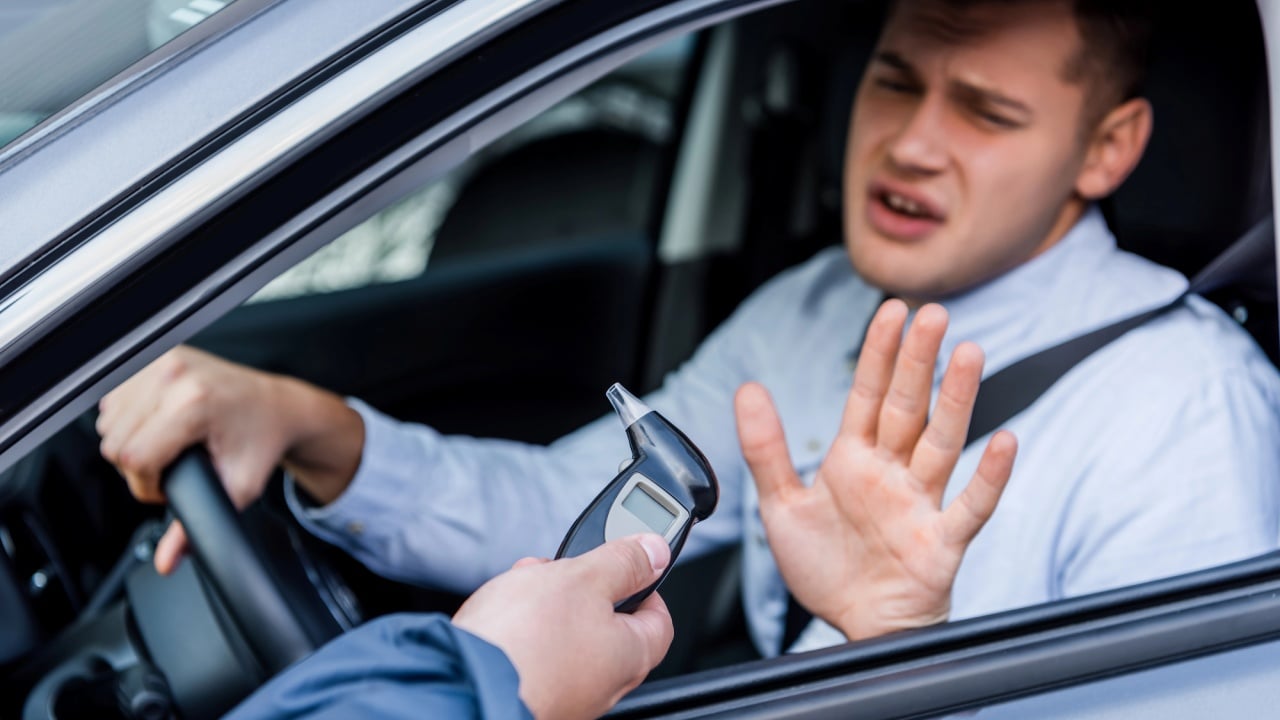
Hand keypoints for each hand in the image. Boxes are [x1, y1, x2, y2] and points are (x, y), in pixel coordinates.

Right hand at [96, 346, 363, 573]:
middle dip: (140, 466)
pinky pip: (115, 398)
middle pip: (115, 441)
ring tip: (169, 445)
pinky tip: (159, 425)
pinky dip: (129, 418)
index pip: (132, 457)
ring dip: (132, 441)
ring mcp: (162, 361)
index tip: (170, 486)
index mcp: (193, 404)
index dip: (146, 483)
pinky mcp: (155, 355)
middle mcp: (173, 376)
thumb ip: (199, 527)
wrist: (279, 407)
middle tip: (173, 467)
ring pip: (109, 421)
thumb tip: (168, 562)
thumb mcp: (238, 488)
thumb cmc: (262, 442)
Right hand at [453, 534, 673, 719]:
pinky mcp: (530, 697)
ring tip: (524, 586)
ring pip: (569, 639)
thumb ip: (624, 562)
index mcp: (631, 656)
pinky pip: (538, 657)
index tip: (625, 562)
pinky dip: (526, 633)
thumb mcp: (582, 577)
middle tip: (563, 569)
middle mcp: (604, 686)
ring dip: (549, 607)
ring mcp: (566, 696)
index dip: (645, 583)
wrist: (462, 683)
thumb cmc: (524, 640)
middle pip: (608, 626)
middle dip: (583, 589)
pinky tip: (504, 617)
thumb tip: (655, 551)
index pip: (658, 617)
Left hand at [735, 299, 1015, 641]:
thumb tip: (748, 389)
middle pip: (908, 407)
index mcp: (855, 460)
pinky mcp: (942, 542)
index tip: (892, 310)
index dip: (878, 353)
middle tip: (934, 314)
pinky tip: (1006, 443)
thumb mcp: (782, 504)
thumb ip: (765, 447)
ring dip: (957, 400)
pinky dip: (989, 476)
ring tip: (971, 355)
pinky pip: (971, 505)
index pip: (868, 395)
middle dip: (919, 361)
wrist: (853, 626)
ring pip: (943, 443)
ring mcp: (920, 504)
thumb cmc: (826, 567)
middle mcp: (892, 473)